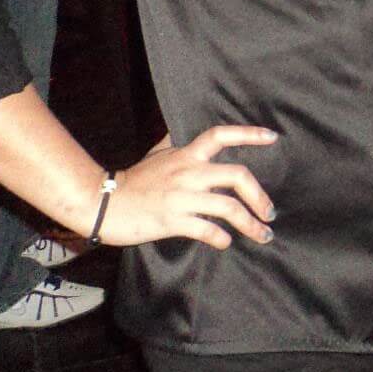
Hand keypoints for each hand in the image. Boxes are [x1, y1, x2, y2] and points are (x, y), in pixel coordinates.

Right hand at [100, 125, 278, 247]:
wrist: (100, 203)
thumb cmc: (132, 180)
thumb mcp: (156, 153)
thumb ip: (175, 143)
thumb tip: (182, 129)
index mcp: (185, 155)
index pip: (220, 135)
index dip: (248, 134)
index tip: (272, 137)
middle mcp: (188, 173)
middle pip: (237, 175)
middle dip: (260, 196)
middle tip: (270, 212)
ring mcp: (181, 197)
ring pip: (228, 208)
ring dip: (251, 224)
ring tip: (262, 235)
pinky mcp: (172, 221)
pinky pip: (207, 230)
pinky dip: (221, 238)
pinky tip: (225, 242)